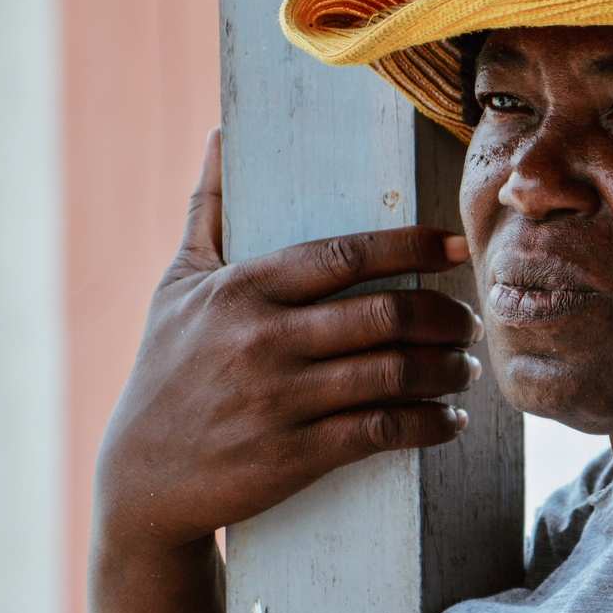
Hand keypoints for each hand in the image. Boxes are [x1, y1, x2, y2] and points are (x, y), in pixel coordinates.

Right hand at [94, 128, 483, 556]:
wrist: (142, 479)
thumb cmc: (167, 371)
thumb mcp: (177, 285)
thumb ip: (209, 209)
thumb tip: (220, 132)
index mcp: (243, 289)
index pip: (346, 255)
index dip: (412, 247)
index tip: (456, 248)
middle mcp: (264, 341)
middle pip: (386, 315)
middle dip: (446, 318)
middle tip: (469, 323)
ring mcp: (281, 401)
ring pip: (395, 375)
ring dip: (448, 371)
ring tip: (464, 368)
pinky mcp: (295, 455)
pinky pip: (384, 432)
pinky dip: (431, 424)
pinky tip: (449, 419)